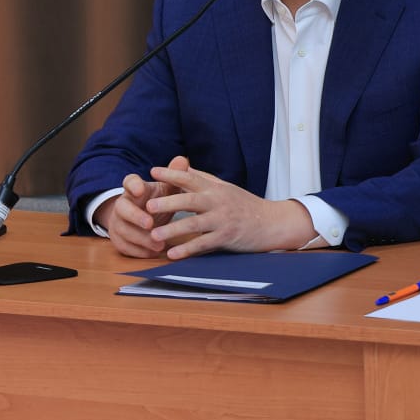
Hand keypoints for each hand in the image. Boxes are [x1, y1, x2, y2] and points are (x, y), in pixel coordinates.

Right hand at [96, 155, 194, 257]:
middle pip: (122, 209)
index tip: (140, 189)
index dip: (133, 185)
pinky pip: (125, 247)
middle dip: (135, 217)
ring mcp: (118, 223)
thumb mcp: (167, 189)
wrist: (140, 219)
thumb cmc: (157, 201)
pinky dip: (139, 251)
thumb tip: (183, 159)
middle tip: (150, 224)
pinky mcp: (119, 239)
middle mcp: (123, 205)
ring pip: (123, 231)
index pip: (128, 182)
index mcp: (135, 190)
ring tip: (159, 245)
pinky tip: (154, 253)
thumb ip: (174, 176)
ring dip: (141, 239)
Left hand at [143, 159, 315, 256]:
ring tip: (154, 235)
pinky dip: (188, 250)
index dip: (171, 174)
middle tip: (147, 206)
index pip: (190, 178)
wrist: (271, 222)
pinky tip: (173, 254)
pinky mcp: (227, 238)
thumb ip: (202, 178)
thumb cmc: (244, 204)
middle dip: (168, 202)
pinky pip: (204, 244)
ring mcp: (222, 220)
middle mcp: (217, 201)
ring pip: (194, 224)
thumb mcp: (224, 187)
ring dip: (173, 229)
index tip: (152, 171)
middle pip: (189, 200)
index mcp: (214, 188)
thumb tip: (181, 165)